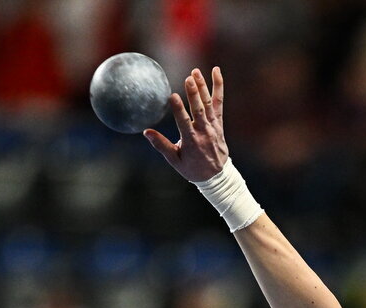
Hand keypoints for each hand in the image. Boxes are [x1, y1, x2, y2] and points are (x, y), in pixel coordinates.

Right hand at [144, 66, 228, 181]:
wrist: (217, 177)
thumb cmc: (193, 169)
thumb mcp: (175, 161)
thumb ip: (162, 145)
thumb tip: (146, 132)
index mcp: (191, 141)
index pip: (184, 122)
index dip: (179, 109)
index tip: (173, 96)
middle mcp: (204, 132)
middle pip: (198, 110)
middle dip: (194, 94)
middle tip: (189, 78)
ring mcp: (213, 126)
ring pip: (208, 104)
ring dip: (203, 87)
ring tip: (195, 72)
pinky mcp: (219, 123)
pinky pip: (218, 103)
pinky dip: (218, 87)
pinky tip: (216, 71)